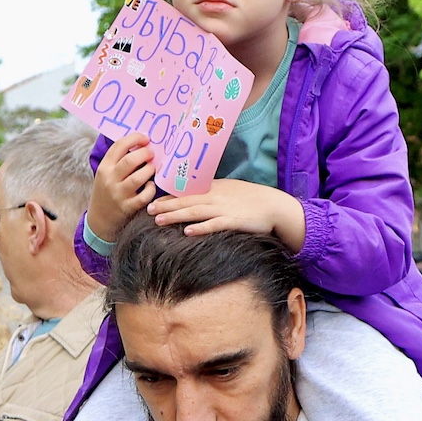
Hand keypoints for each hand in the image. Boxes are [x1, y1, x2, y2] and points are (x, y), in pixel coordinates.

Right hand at [85, 132, 156, 243]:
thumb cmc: (107, 191)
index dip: (135, 138)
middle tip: (152, 154)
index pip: (119, 146)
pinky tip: (150, 186)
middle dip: (145, 154)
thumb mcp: (106, 174)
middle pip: (131, 160)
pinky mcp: (128, 207)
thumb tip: (141, 143)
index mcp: (104, 167)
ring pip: (139, 177)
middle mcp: (110, 179)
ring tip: (152, 168)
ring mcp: (118, 194)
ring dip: (150, 170)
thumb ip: (118, 160)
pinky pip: (145, 196)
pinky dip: (151, 189)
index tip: (146, 139)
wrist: (99, 219)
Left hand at [149, 180, 306, 251]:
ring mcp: (223, 209)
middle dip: (166, 206)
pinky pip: (214, 225)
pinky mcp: (233, 221)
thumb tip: (195, 198)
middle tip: (148, 210)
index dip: (169, 197)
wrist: (273, 205)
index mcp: (214, 189)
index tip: (153, 201)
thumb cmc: (252, 199)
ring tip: (159, 220)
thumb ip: (213, 193)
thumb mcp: (230, 190)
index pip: (187, 192)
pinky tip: (188, 231)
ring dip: (176, 216)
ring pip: (195, 212)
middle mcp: (215, 197)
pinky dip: (201, 228)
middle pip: (186, 201)